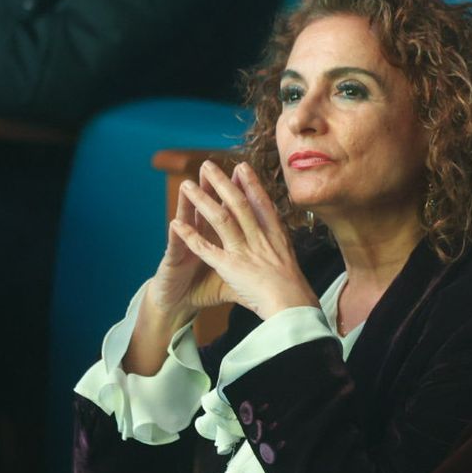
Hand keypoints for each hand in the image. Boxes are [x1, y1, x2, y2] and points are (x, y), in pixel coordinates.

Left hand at [168, 160, 318, 321]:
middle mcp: (261, 239)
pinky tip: (176, 225)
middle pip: (239, 204)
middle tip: (207, 165)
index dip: (250, 183)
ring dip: (201, 200)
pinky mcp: (231, 267)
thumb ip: (278, 248)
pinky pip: (207, 249)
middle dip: (222, 182)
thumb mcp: (290, 262)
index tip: (241, 167)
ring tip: (186, 185)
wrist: (294, 308)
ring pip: (221, 219)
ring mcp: (245, 252)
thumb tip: (279, 241)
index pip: (262, 203)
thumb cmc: (295, 291)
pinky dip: (191, 236)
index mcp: (276, 236)